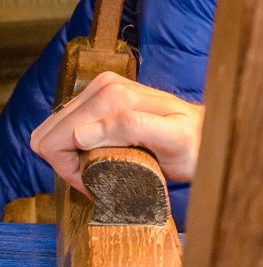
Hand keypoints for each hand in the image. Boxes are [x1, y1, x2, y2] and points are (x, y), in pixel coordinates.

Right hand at [31, 72, 204, 188]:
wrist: (208, 135)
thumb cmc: (195, 143)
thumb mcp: (173, 139)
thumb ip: (131, 128)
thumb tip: (82, 133)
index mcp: (111, 95)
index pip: (54, 139)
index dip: (71, 169)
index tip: (98, 180)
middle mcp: (103, 86)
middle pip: (50, 135)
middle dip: (69, 163)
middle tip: (102, 176)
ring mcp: (101, 90)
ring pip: (56, 133)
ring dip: (74, 157)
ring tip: (107, 167)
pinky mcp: (102, 98)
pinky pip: (68, 129)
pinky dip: (79, 149)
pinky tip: (106, 156)